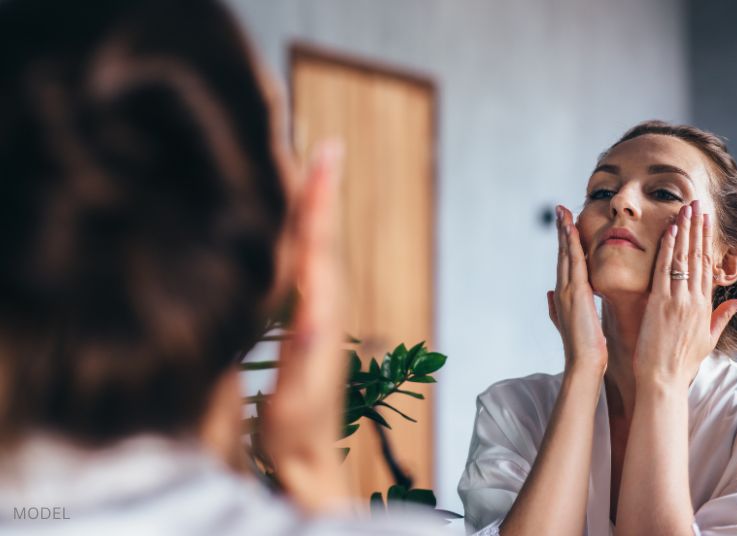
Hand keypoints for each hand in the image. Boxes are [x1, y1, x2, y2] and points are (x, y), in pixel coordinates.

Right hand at [261, 141, 350, 511]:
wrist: (308, 457)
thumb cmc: (298, 427)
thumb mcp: (299, 389)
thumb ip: (306, 349)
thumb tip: (313, 311)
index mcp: (322, 310)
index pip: (320, 241)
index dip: (320, 197)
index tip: (326, 152)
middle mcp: (327, 304)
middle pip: (322, 234)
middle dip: (319, 187)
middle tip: (318, 142)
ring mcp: (319, 311)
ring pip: (317, 246)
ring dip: (313, 205)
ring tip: (308, 166)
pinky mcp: (308, 321)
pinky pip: (308, 265)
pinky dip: (304, 235)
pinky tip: (294, 226)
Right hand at [546, 205, 607, 376]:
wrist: (585, 363)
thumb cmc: (584, 347)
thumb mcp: (570, 323)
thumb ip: (557, 308)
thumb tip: (549, 294)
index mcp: (563, 296)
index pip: (564, 263)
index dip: (564, 243)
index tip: (564, 225)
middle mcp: (561, 290)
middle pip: (561, 254)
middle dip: (561, 230)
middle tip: (560, 208)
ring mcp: (566, 290)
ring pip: (565, 254)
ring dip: (564, 231)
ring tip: (563, 211)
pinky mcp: (575, 292)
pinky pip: (574, 262)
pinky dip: (572, 244)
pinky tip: (572, 229)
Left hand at [633, 200, 736, 385]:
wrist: (664, 379)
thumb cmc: (682, 363)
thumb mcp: (709, 339)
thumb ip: (724, 316)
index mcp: (706, 307)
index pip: (707, 266)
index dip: (707, 241)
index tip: (706, 221)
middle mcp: (694, 300)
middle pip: (698, 256)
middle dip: (698, 228)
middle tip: (698, 204)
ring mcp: (678, 300)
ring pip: (683, 258)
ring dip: (685, 231)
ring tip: (685, 208)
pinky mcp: (660, 303)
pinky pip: (665, 270)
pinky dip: (668, 249)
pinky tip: (671, 230)